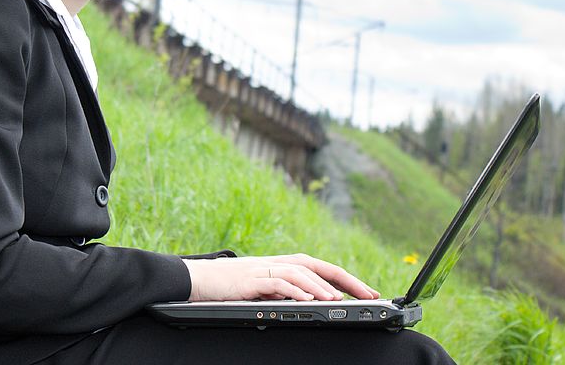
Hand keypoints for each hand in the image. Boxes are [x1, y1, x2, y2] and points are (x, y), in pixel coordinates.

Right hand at [183, 253, 380, 301]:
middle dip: (346, 279)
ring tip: (339, 299)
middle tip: (368, 293)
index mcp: (283, 266)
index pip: (321, 268)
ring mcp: (264, 269)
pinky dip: (295, 289)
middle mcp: (277, 263)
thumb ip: (285, 293)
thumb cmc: (228, 287)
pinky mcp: (250, 279)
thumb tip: (311, 301)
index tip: (367, 292)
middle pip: (318, 266)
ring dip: (321, 285)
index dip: (346, 279)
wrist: (196, 280)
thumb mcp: (262, 291)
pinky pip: (277, 281)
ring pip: (300, 271)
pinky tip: (308, 298)